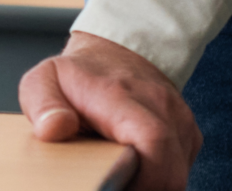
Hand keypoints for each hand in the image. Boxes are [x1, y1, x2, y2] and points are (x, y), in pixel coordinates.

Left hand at [19, 32, 199, 190]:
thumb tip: (55, 129)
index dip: (143, 180)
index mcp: (121, 96)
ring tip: (121, 177)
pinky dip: (162, 177)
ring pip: (178, 174)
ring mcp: (179, 119)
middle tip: (112, 187)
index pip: (153, 141)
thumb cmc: (76, 75)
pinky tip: (137, 170)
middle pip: (171, 170)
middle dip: (145, 190)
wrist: (114, 54)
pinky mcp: (188, 133)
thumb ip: (43, 105)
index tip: (116, 188)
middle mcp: (160, 106)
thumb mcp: (43, 81)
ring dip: (153, 185)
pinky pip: (182, 167)